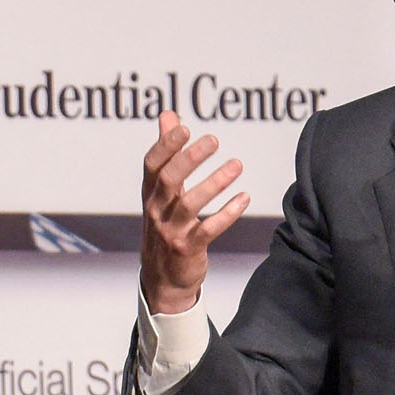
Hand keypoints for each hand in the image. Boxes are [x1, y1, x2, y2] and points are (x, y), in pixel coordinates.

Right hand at [140, 110, 248, 314]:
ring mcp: (171, 231)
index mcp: (150, 193)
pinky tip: (244, 198)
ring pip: (190, 204)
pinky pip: (209, 229)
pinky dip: (227, 213)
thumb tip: (168, 115)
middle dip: (190, 158)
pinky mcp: (188, 249)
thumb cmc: (165, 224)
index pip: (152, 165)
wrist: (162, 278)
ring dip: (215, 182)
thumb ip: (167, 152)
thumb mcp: (161, 191)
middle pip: (169, 180)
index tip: (184, 127)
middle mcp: (156, 210)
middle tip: (214, 140)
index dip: (166, 145)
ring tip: (237, 165)